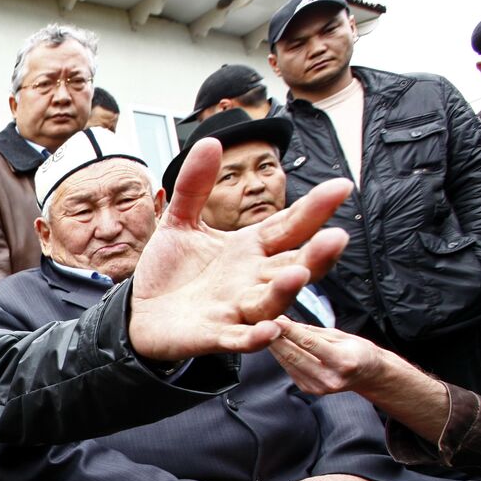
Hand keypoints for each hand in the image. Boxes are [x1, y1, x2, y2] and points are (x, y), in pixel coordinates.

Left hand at [129, 138, 352, 359]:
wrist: (140, 313)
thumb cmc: (169, 271)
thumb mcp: (179, 222)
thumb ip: (194, 186)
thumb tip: (210, 140)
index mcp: (250, 249)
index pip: (288, 226)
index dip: (313, 209)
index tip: (340, 187)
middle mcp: (252, 279)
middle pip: (292, 265)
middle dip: (315, 255)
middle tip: (337, 237)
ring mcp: (236, 310)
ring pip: (271, 301)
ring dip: (286, 290)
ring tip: (298, 274)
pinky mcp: (215, 336)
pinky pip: (240, 339)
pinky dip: (254, 337)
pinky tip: (268, 330)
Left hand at [269, 316, 452, 444]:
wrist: (368, 374)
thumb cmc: (356, 350)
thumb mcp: (340, 335)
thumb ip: (312, 331)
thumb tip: (285, 321)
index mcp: (343, 361)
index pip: (309, 343)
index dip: (289, 330)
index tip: (273, 318)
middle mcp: (331, 377)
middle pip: (295, 355)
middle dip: (275, 338)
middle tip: (260, 323)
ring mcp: (319, 387)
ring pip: (289, 363)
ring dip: (274, 347)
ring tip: (263, 332)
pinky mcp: (310, 390)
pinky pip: (290, 370)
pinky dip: (281, 356)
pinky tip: (275, 345)